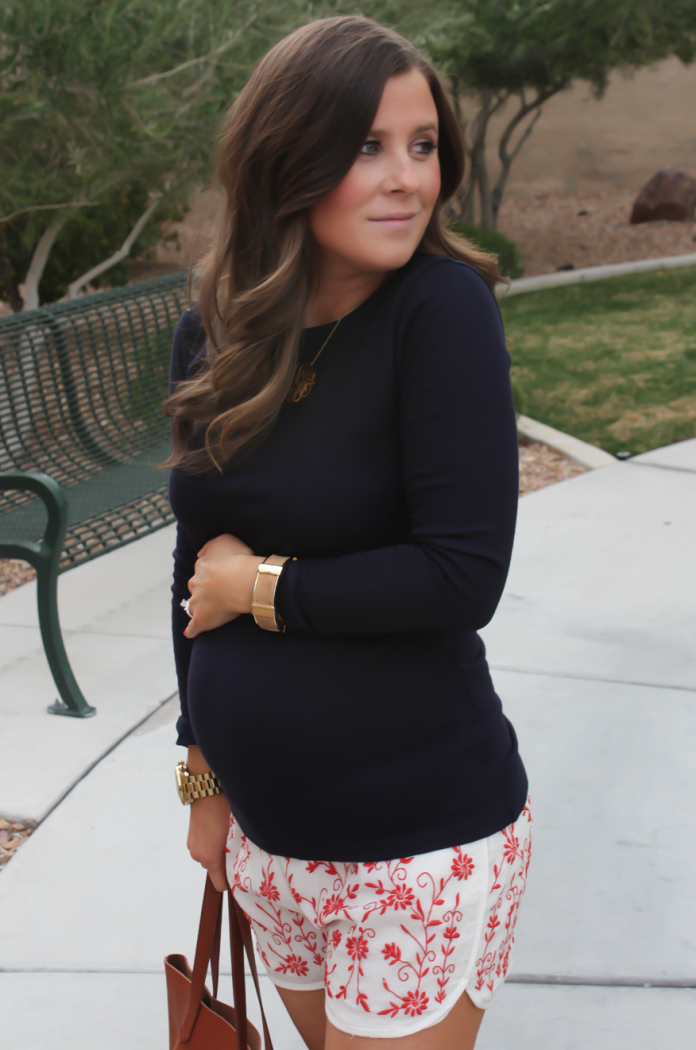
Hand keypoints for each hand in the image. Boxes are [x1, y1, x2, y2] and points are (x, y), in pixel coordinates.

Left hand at [184, 533, 260, 638]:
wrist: (242, 581)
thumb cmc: (238, 559)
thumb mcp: (225, 539)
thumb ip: (210, 545)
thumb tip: (200, 553)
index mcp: (202, 566)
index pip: (202, 569)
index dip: (212, 572)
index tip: (221, 575)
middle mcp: (196, 583)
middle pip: (196, 586)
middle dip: (203, 588)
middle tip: (218, 591)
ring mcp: (197, 602)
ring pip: (193, 604)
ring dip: (198, 606)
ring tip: (209, 610)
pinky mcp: (202, 619)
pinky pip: (194, 627)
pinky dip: (192, 630)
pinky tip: (190, 633)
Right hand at [185, 746, 230, 891]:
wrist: (207, 786)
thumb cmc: (225, 808)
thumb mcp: (238, 829)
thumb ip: (240, 850)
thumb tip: (251, 860)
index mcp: (209, 857)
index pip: (220, 884)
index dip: (232, 881)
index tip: (243, 873)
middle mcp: (198, 854)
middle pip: (215, 869)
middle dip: (226, 862)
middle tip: (239, 848)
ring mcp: (192, 844)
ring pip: (209, 856)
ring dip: (218, 851)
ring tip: (229, 835)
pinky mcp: (190, 835)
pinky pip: (203, 846)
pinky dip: (211, 842)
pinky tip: (220, 828)